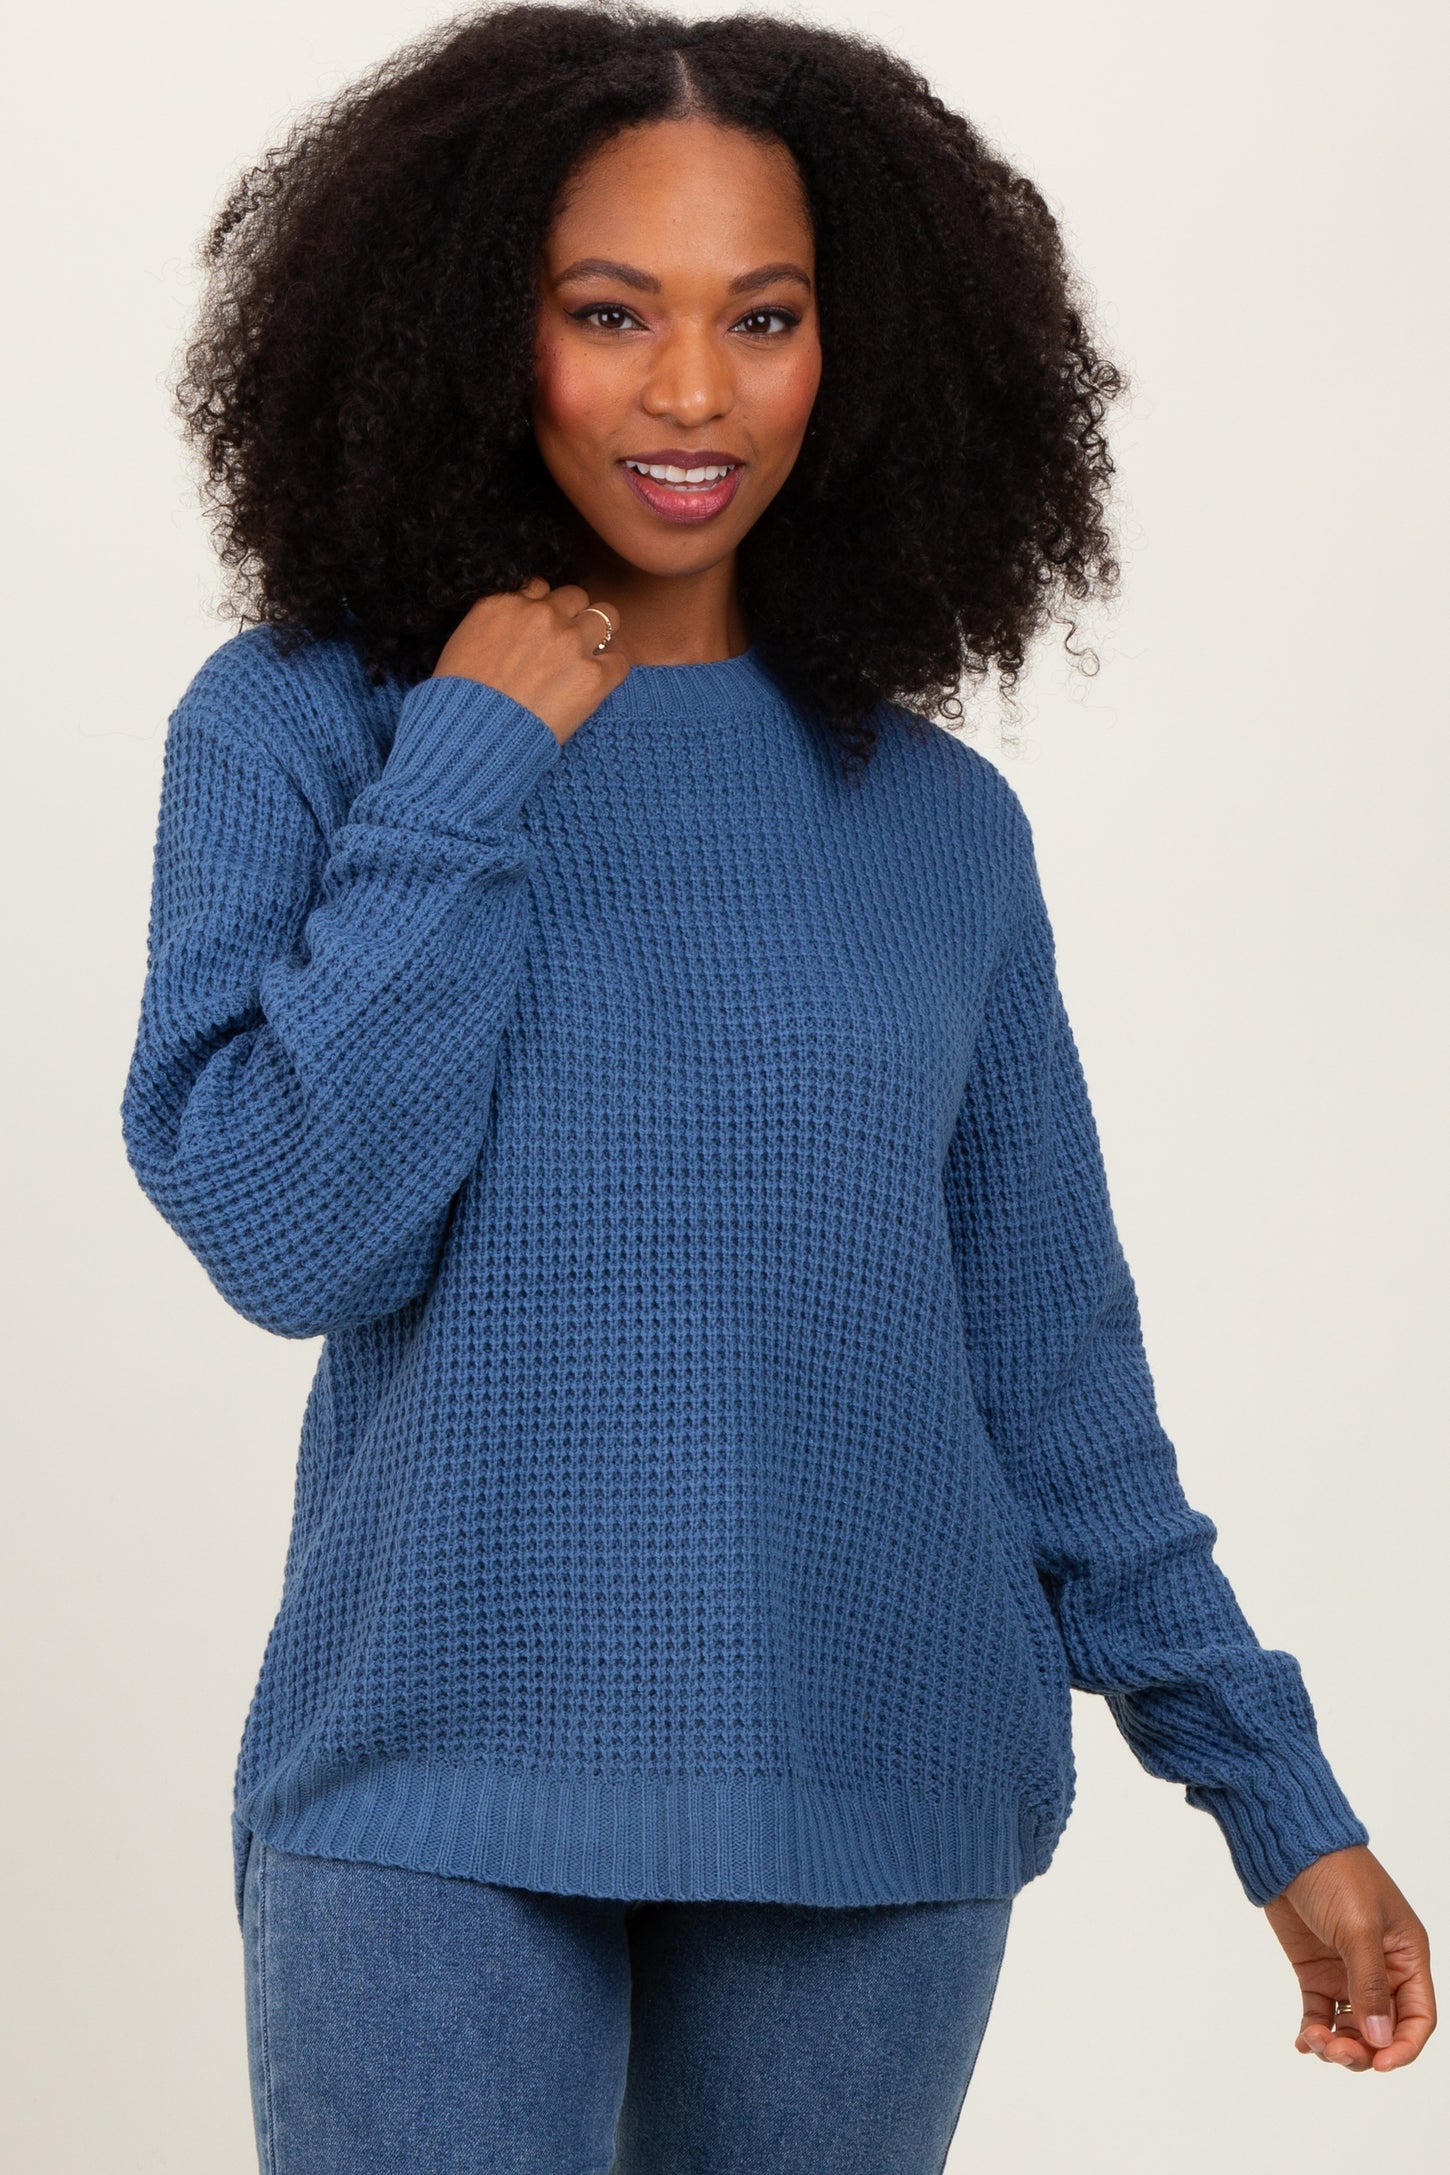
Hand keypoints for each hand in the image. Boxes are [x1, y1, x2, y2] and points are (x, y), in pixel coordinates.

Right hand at [432, 577, 629, 742]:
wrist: (474, 737)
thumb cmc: (461, 700)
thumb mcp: (464, 643)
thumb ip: (495, 623)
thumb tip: (511, 629)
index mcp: (506, 602)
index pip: (540, 587)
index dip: (544, 608)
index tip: (541, 630)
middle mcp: (541, 614)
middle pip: (576, 597)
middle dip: (573, 618)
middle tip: (567, 647)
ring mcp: (570, 642)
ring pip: (607, 617)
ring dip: (600, 636)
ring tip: (589, 660)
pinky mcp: (593, 675)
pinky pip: (620, 660)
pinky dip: (613, 669)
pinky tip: (600, 683)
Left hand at [1263, 1843, 1434, 2071]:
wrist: (1287, 1846)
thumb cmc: (1335, 1874)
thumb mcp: (1359, 1927)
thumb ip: (1370, 1984)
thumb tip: (1379, 2039)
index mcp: (1406, 1956)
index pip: (1418, 2016)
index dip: (1404, 2046)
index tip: (1380, 2062)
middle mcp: (1382, 1969)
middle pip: (1382, 2030)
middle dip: (1362, 2049)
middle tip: (1335, 2049)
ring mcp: (1346, 1971)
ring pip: (1351, 2027)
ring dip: (1336, 2044)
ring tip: (1313, 2040)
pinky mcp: (1315, 1971)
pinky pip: (1320, 2014)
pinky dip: (1313, 2032)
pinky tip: (1303, 2041)